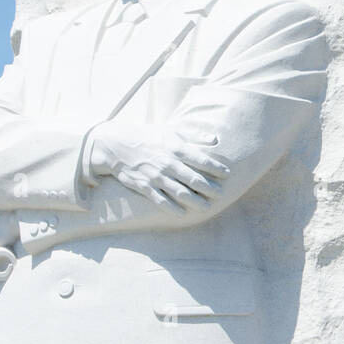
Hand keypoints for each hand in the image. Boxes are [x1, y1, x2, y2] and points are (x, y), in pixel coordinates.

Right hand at [87, 121, 230, 213]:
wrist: (116, 144)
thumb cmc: (148, 136)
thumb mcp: (171, 130)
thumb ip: (195, 134)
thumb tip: (216, 139)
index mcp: (175, 148)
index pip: (201, 159)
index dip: (216, 168)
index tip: (227, 174)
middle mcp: (167, 163)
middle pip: (193, 178)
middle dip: (209, 188)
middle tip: (221, 194)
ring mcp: (155, 176)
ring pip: (179, 191)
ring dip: (195, 200)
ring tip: (207, 207)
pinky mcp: (143, 186)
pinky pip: (160, 199)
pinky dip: (171, 207)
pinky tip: (183, 213)